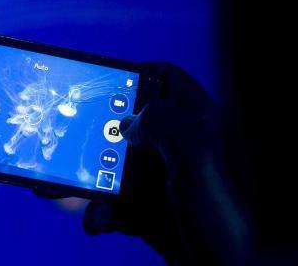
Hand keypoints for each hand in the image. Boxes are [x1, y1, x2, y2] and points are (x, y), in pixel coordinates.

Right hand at [82, 63, 248, 263]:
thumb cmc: (231, 220)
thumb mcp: (198, 158)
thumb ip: (163, 123)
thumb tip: (129, 124)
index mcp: (200, 124)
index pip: (165, 79)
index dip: (132, 76)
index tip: (99, 86)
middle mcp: (184, 148)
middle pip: (130, 124)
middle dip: (93, 140)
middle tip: (67, 146)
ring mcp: (169, 182)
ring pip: (116, 168)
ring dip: (90, 183)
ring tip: (69, 195)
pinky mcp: (157, 213)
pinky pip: (118, 203)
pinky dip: (102, 211)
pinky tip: (97, 220)